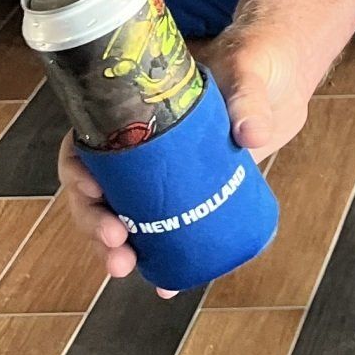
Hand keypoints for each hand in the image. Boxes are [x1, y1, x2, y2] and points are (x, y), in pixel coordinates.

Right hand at [55, 27, 309, 293]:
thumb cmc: (251, 67)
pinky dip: (160, 262)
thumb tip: (252, 135)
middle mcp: (137, 149)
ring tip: (125, 267)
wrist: (278, 84)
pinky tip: (165, 287)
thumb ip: (249, 101)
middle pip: (95, 190)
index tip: (94, 189)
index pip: (86, 142)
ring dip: (113, 248)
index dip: (77, 170)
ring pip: (119, 217)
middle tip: (115, 240)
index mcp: (133, 111)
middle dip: (93, 222)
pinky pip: (162, 232)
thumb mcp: (248, 75)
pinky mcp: (186, 197)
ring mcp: (159, 177)